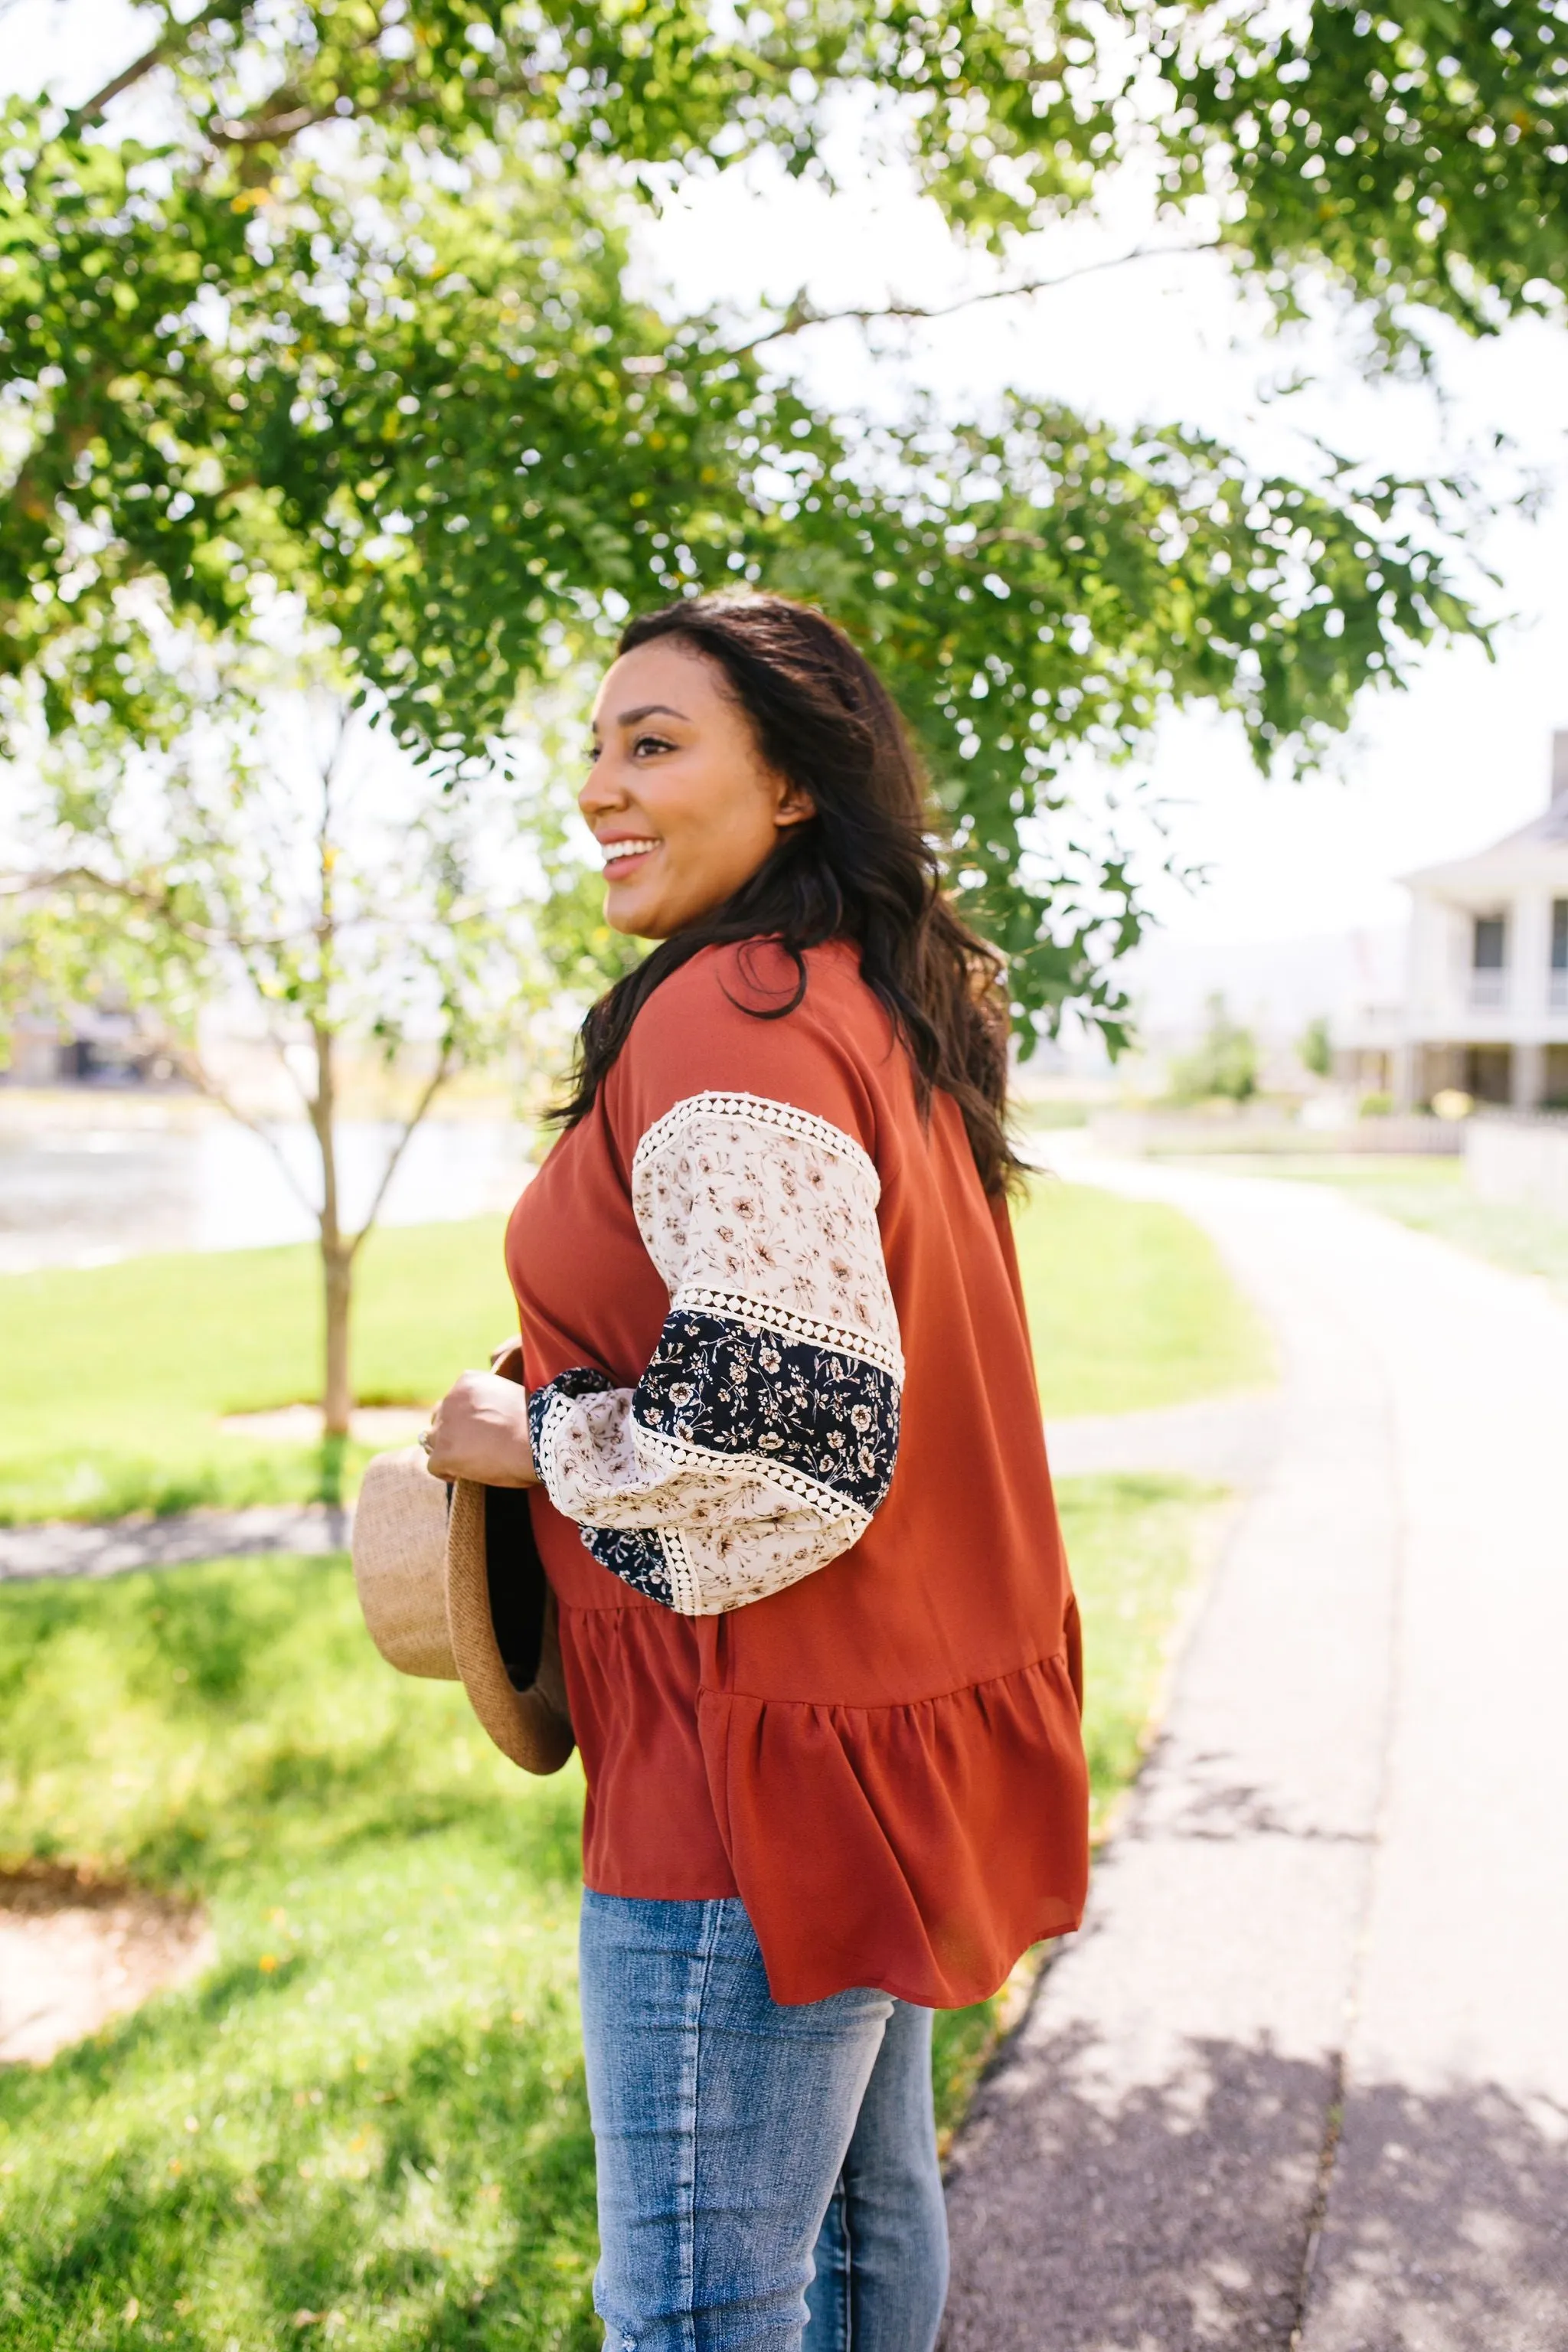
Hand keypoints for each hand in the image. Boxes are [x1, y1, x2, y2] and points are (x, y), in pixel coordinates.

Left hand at [422, 1370, 537, 1487]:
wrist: (539, 1439)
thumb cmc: (534, 1422)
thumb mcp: (508, 1397)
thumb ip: (491, 1402)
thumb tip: (489, 1419)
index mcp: (468, 1381)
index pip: (455, 1400)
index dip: (464, 1418)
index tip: (478, 1430)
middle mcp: (451, 1399)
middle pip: (440, 1418)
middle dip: (453, 1432)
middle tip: (471, 1448)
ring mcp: (445, 1426)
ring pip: (433, 1441)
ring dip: (447, 1451)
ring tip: (467, 1463)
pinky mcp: (442, 1453)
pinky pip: (434, 1465)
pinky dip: (446, 1472)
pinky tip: (463, 1476)